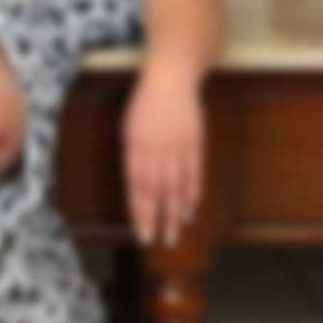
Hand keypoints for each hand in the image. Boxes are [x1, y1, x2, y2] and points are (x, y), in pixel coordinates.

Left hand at [121, 75, 203, 247]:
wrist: (170, 79)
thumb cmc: (144, 104)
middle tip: (156, 243)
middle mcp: (156, 150)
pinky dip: (191, 196)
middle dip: (156, 219)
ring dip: (174, 214)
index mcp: (134, 146)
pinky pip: (193, 175)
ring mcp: (177, 147)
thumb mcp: (128, 128)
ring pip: (176, 187)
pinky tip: (189, 212)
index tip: (140, 234)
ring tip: (174, 235)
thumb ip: (132, 157)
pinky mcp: (194, 144)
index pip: (136, 187)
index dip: (138, 212)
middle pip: (156, 192)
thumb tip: (135, 188)